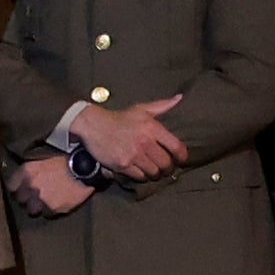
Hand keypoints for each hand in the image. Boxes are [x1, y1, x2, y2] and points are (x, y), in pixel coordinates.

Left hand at [13, 153, 95, 217]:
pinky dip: (50, 211)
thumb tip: (23, 180)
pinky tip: (57, 204)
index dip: (17, 189)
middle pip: (20, 200)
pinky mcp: (54, 208)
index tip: (22, 190)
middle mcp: (30, 186)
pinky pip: (47, 214)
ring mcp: (41, 199)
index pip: (11, 186)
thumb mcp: (42, 159)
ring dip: (37, 207)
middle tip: (34, 197)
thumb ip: (30, 171)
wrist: (85, 168)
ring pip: (31, 210)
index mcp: (26, 172)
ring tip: (45, 203)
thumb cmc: (66, 160)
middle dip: (26, 199)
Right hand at [64, 95, 188, 179]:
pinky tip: (140, 172)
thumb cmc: (119, 118)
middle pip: (166, 163)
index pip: (176, 147)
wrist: (92, 125)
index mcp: (152, 128)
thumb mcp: (141, 109)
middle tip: (165, 168)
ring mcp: (133, 154)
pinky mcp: (122, 164)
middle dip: (168, 168)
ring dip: (155, 173)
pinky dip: (142, 176)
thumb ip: (162, 105)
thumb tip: (179, 98)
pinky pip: (140, 176)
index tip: (180, 160)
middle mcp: (144, 142)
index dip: (182, 157)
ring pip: (154, 172)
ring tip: (153, 171)